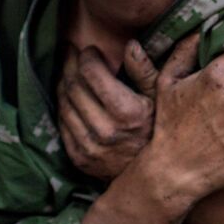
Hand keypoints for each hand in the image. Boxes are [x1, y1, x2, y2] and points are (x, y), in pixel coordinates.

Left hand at [57, 42, 158, 180]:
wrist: (154, 177)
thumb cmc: (160, 130)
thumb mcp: (161, 100)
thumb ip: (146, 72)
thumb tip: (130, 46)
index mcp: (126, 113)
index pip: (90, 73)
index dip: (86, 56)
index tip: (89, 50)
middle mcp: (105, 131)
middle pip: (73, 86)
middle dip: (70, 65)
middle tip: (72, 54)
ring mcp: (89, 147)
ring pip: (63, 104)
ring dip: (64, 83)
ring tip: (70, 72)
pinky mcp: (79, 158)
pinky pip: (62, 123)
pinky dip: (63, 105)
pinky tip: (70, 96)